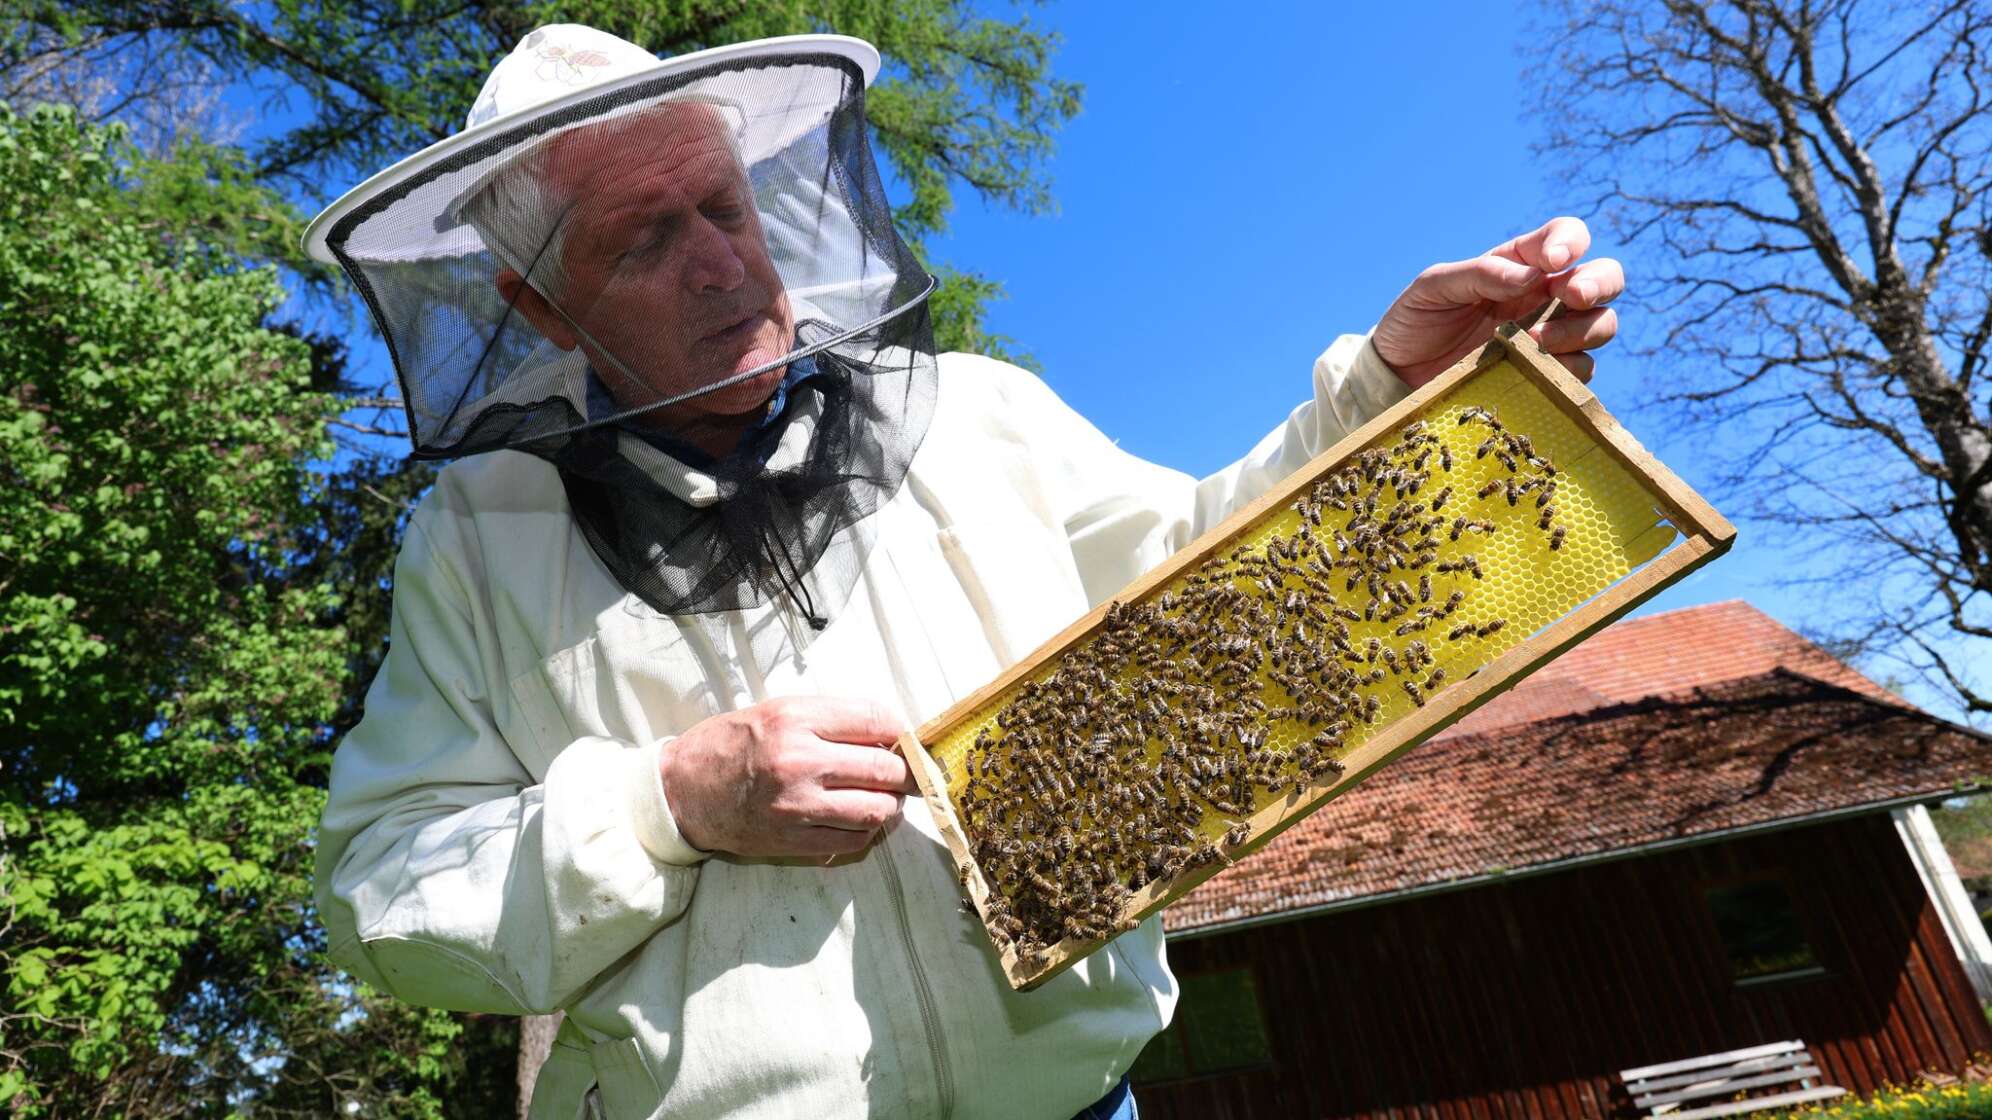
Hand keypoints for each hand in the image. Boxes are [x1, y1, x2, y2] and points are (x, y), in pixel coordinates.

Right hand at [661, 696, 915, 857]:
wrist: (683, 789)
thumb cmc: (731, 744)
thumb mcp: (777, 711)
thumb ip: (830, 719)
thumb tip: (887, 733)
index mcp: (795, 719)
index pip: (874, 720)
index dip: (900, 730)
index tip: (903, 738)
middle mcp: (798, 761)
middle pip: (883, 769)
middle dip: (903, 772)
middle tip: (904, 772)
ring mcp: (796, 805)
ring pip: (875, 809)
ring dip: (890, 804)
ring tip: (883, 797)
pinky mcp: (792, 839)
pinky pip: (853, 841)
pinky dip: (866, 831)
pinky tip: (859, 819)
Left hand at [1370, 216, 1623, 387]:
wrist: (1398, 376)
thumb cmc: (1416, 320)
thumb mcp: (1434, 287)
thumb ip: (1480, 272)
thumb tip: (1534, 275)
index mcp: (1520, 263)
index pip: (1565, 237)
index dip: (1570, 242)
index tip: (1553, 261)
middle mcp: (1543, 296)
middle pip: (1604, 278)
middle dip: (1599, 284)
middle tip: (1572, 297)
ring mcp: (1549, 336)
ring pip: (1601, 324)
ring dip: (1582, 330)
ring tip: (1536, 341)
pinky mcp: (1546, 376)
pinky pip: (1580, 371)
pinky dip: (1567, 370)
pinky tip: (1532, 371)